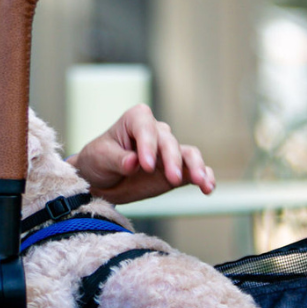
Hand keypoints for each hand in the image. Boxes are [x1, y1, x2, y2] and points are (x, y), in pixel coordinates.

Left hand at [67, 103, 214, 205]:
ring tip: (200, 181)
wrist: (101, 180)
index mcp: (136, 120)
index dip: (148, 146)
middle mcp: (156, 131)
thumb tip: (133, 162)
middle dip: (172, 160)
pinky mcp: (177, 169)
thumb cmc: (98, 161)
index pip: (146, 128)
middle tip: (172, 179)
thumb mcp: (100, 158)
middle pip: (169, 142)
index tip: (146, 166)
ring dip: (196, 167)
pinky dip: (204, 176)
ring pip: (188, 154)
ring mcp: (168, 151)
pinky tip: (208, 187)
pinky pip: (194, 170)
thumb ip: (117, 160)